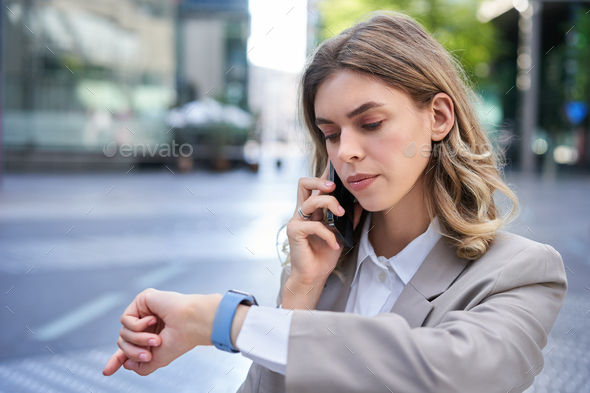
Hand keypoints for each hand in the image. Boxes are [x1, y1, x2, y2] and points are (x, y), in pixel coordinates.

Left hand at [102, 288, 221, 376]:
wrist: (191, 324)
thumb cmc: (180, 340)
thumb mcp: (158, 360)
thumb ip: (140, 366)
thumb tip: (125, 363)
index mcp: (151, 335)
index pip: (129, 348)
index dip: (117, 360)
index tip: (106, 372)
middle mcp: (146, 324)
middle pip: (123, 342)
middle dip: (132, 352)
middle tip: (148, 354)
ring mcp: (144, 312)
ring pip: (123, 333)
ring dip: (137, 340)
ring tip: (155, 339)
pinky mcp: (142, 300)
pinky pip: (125, 319)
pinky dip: (137, 326)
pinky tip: (153, 319)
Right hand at [286, 161, 362, 287]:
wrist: (313, 275)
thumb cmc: (324, 254)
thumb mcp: (341, 233)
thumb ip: (348, 219)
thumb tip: (359, 204)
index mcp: (312, 210)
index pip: (314, 186)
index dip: (324, 174)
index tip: (335, 165)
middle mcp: (302, 212)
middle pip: (303, 184)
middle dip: (319, 180)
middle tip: (334, 186)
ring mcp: (297, 221)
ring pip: (311, 201)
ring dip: (330, 205)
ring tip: (341, 214)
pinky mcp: (295, 232)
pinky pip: (313, 225)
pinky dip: (328, 233)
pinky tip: (335, 243)